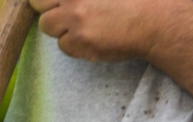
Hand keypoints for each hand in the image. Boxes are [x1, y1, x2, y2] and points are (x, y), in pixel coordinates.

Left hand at [34, 0, 188, 62]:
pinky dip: (74, 45)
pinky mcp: (80, 39)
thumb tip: (68, 2)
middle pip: (37, 2)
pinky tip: (93, 38)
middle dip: (48, 7)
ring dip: (59, 27)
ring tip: (82, 26)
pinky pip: (63, 46)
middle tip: (65, 12)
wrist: (155, 19)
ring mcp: (74, 17)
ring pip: (46, 25)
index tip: (55, 3)